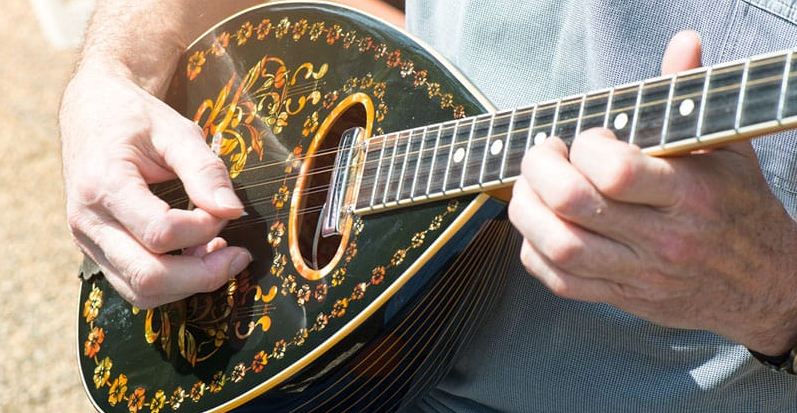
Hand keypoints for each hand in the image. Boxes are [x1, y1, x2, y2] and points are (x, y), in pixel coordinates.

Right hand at [60, 61, 251, 308]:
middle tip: (240, 254)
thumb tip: (234, 212)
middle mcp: (89, 221)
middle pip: (148, 276)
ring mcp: (88, 242)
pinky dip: (173, 283)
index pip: (161, 232)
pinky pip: (134, 286)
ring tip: (221, 254)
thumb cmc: (135, 118)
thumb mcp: (175, 130)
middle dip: (204, 275)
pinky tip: (198, 257)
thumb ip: (205, 170)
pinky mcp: (98, 252)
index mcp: (104, 184)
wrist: (90, 112)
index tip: (226, 210)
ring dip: (189, 284)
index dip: (204, 228)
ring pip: (141, 292)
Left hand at [508, 31, 796, 354]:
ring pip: (559, 247)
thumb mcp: (725, 148)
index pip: (615, 172)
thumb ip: (690, 96)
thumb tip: (682, 44)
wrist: (765, 283)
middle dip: (539, 172)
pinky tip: (540, 229)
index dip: (585, 148)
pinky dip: (533, 252)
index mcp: (689, 195)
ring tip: (530, 190)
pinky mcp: (622, 298)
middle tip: (541, 156)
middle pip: (573, 206)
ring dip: (527, 212)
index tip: (587, 140)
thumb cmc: (738, 209)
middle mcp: (662, 238)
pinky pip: (560, 282)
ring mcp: (639, 273)